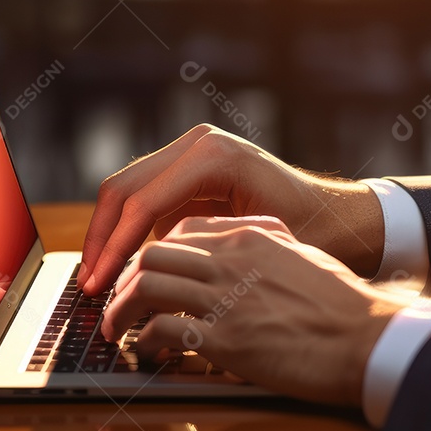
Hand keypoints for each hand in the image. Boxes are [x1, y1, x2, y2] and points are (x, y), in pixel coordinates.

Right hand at [80, 125, 383, 295]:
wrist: (341, 218)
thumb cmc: (313, 233)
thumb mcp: (258, 243)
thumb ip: (202, 251)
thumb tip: (147, 278)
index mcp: (214, 156)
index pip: (142, 201)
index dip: (114, 246)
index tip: (99, 285)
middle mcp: (198, 145)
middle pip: (123, 188)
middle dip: (101, 239)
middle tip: (88, 285)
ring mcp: (192, 153)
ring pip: (127, 192)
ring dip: (109, 236)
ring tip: (97, 282)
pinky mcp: (189, 171)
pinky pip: (146, 199)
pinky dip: (129, 232)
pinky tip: (123, 269)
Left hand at [101, 216, 412, 406]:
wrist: (369, 338)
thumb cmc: (345, 305)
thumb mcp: (305, 256)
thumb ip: (271, 246)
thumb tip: (249, 246)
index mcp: (252, 237)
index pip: (182, 230)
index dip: (156, 252)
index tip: (149, 273)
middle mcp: (232, 260)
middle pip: (154, 253)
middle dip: (127, 277)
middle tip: (121, 301)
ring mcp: (227, 299)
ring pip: (147, 285)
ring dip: (122, 308)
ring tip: (118, 328)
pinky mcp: (226, 340)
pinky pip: (162, 331)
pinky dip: (145, 343)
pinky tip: (150, 355)